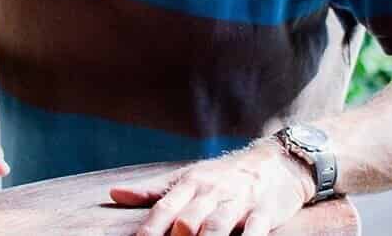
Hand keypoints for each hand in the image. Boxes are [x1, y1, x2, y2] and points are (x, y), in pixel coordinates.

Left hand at [108, 140, 313, 235]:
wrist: (277, 162)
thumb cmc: (224, 175)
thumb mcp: (188, 177)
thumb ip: (153, 190)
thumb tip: (114, 193)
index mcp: (190, 184)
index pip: (163, 209)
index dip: (149, 230)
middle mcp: (212, 193)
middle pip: (187, 221)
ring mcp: (239, 203)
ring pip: (216, 228)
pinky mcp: (265, 213)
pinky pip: (255, 232)